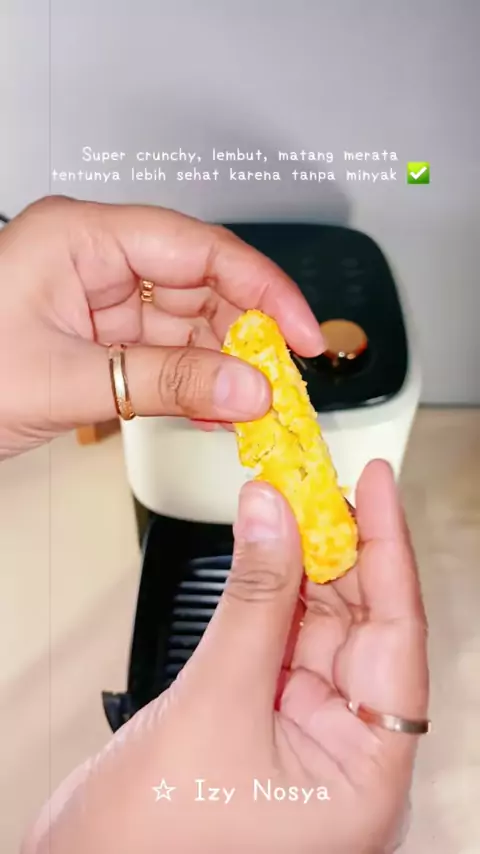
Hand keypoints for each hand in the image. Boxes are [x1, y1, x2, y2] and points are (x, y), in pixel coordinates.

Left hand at [0, 196, 322, 457]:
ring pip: (188, 325)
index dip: (263, 288)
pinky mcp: (99, 339)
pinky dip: (194, 385)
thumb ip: (164, 383)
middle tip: (285, 382)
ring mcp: (99, 301)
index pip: (198, 248)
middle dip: (249, 335)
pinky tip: (219, 410)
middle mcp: (97, 261)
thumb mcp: (65, 379)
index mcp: (82, 238)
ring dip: (226, 367)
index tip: (303, 332)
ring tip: (259, 407)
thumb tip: (247, 388)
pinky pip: (164, 356)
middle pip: (202, 286)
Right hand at [23, 461, 428, 853]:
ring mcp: (305, 739)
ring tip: (290, 501)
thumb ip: (252, 600)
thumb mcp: (213, 703)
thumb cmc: (145, 844)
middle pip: (362, 627)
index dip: (389, 550)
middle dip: (341, 548)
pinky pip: (282, 640)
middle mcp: (347, 757)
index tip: (375, 484)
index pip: (397, 637)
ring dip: (305, 563)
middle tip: (317, 481)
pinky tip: (267, 550)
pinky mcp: (265, 721)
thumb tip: (272, 513)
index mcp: (366, 776)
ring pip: (320, 627)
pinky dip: (273, 591)